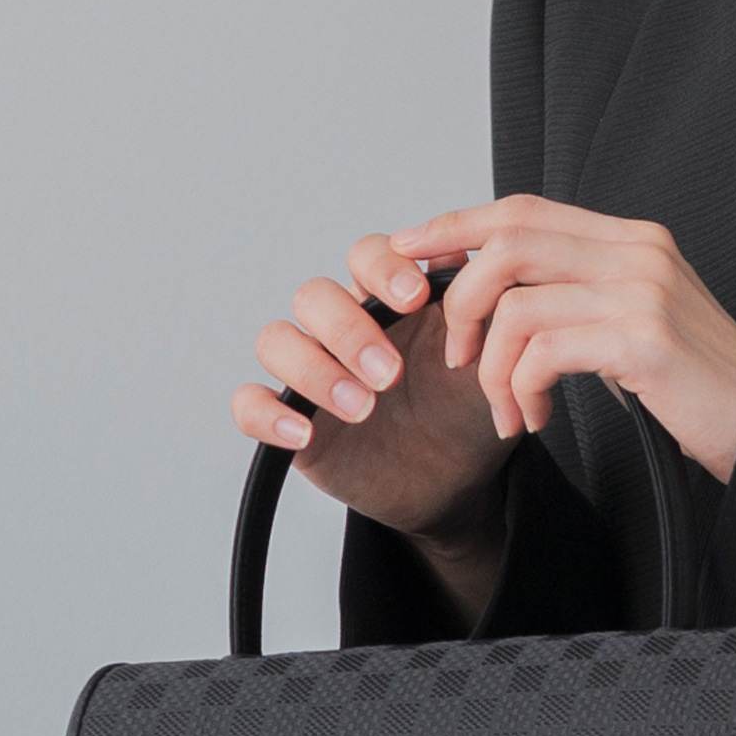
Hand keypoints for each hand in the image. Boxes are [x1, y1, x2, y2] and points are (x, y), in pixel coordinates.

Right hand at [231, 245, 512, 619]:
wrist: (457, 479)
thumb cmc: (467, 410)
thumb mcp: (487, 361)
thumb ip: (478, 310)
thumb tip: (468, 258)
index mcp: (388, 299)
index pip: (367, 255)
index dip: (383, 267)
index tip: (416, 297)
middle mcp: (342, 326)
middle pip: (314, 295)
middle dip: (350, 329)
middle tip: (392, 373)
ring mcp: (310, 370)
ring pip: (275, 339)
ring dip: (314, 369)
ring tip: (363, 407)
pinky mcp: (289, 417)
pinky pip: (248, 403)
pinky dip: (267, 413)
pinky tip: (305, 432)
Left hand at [387, 196, 735, 483]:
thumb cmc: (692, 386)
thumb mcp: (631, 322)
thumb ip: (577, 294)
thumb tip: (495, 290)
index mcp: (632, 240)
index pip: (525, 209)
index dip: (459, 226)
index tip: (410, 249)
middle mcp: (638, 251)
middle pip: (510, 239)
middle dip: (463, 298)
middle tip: (458, 354)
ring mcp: (643, 290)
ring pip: (516, 302)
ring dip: (492, 366)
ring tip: (507, 407)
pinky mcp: (643, 337)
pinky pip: (542, 349)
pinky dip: (522, 389)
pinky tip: (535, 416)